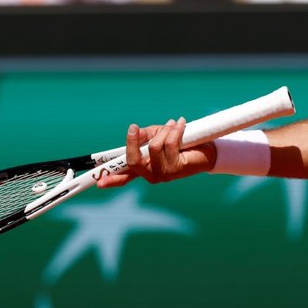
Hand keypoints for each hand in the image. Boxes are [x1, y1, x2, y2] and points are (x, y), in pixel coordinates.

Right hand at [96, 118, 217, 187]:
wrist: (208, 149)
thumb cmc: (182, 142)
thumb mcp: (160, 134)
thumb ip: (146, 135)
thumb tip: (137, 132)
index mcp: (145, 168)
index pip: (124, 176)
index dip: (111, 180)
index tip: (98, 183)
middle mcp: (151, 174)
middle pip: (133, 161)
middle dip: (132, 142)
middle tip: (134, 128)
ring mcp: (163, 174)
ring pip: (154, 148)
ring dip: (163, 131)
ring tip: (174, 125)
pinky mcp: (176, 168)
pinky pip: (169, 144)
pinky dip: (174, 130)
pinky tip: (181, 124)